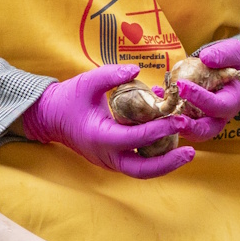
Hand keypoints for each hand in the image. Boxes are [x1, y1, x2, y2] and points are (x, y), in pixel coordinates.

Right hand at [22, 64, 192, 178]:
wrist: (48, 117)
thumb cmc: (68, 98)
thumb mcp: (88, 81)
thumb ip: (112, 75)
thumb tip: (137, 69)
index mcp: (100, 137)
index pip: (136, 138)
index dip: (160, 129)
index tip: (178, 119)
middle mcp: (105, 155)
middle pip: (143, 170)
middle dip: (169, 162)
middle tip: (191, 151)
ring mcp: (108, 161)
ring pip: (142, 171)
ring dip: (165, 164)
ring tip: (186, 152)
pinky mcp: (112, 160)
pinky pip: (137, 164)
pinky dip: (154, 158)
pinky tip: (170, 145)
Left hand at [168, 39, 239, 142]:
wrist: (236, 70)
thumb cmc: (235, 61)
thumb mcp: (234, 52)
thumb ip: (222, 55)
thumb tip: (205, 58)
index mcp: (232, 101)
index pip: (218, 106)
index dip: (200, 98)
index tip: (182, 85)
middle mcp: (220, 116)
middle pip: (206, 130)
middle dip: (189, 127)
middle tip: (172, 117)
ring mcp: (207, 119)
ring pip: (191, 131)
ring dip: (174, 124)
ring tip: (159, 111)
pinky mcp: (195, 118)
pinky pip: (181, 121)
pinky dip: (168, 113)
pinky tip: (157, 95)